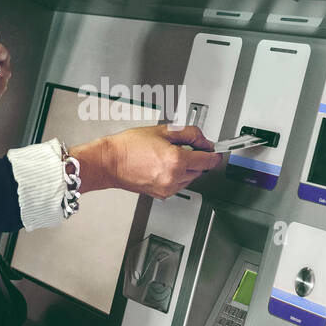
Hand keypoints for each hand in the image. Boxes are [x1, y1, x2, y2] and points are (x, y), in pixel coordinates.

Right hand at [73, 124, 223, 199]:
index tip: (216, 151)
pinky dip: (177, 176)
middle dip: (198, 158)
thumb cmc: (128, 147)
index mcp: (176, 160)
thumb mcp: (162, 130)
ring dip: (188, 168)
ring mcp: (168, 188)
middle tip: (187, 147)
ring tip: (170, 156)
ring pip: (190, 178)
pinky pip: (178, 185)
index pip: (208, 160)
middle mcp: (174, 177)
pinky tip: (163, 165)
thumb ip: (188, 133)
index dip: (214, 154)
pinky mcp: (161, 194)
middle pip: (201, 170)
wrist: (110, 163)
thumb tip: (203, 139)